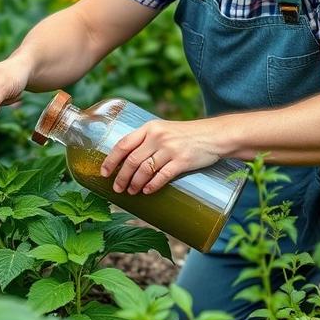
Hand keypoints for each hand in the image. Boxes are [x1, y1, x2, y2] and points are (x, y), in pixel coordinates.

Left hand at [99, 118, 223, 194]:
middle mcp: (157, 137)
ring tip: (131, 192)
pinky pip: (162, 176)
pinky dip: (152, 186)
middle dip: (121, 177)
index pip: (123, 144)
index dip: (111, 160)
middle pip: (132, 160)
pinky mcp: (182, 161)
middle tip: (117, 188)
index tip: (104, 172)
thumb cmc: (187, 135)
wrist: (215, 135)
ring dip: (135, 183)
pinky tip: (147, 191)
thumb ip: (147, 140)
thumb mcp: (164, 130)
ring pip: (145, 170)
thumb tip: (127, 161)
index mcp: (150, 128)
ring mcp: (170, 149)